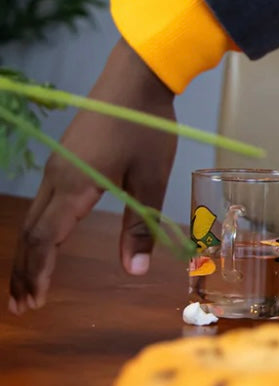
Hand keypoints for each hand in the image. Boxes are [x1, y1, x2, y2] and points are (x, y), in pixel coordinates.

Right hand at [9, 39, 177, 312]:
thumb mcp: (149, 179)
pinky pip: (41, 205)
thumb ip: (140, 226)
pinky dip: (37, 232)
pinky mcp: (65, 160)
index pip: (45, 239)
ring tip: (27, 286)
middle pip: (30, 233)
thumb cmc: (147, 129)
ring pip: (33, 219)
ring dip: (28, 254)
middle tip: (23, 306)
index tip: (36, 301)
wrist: (136, 79)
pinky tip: (43, 244)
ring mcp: (57, 167)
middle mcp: (56, 178)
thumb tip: (137, 271)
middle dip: (25, 271)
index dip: (39, 272)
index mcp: (73, 186)